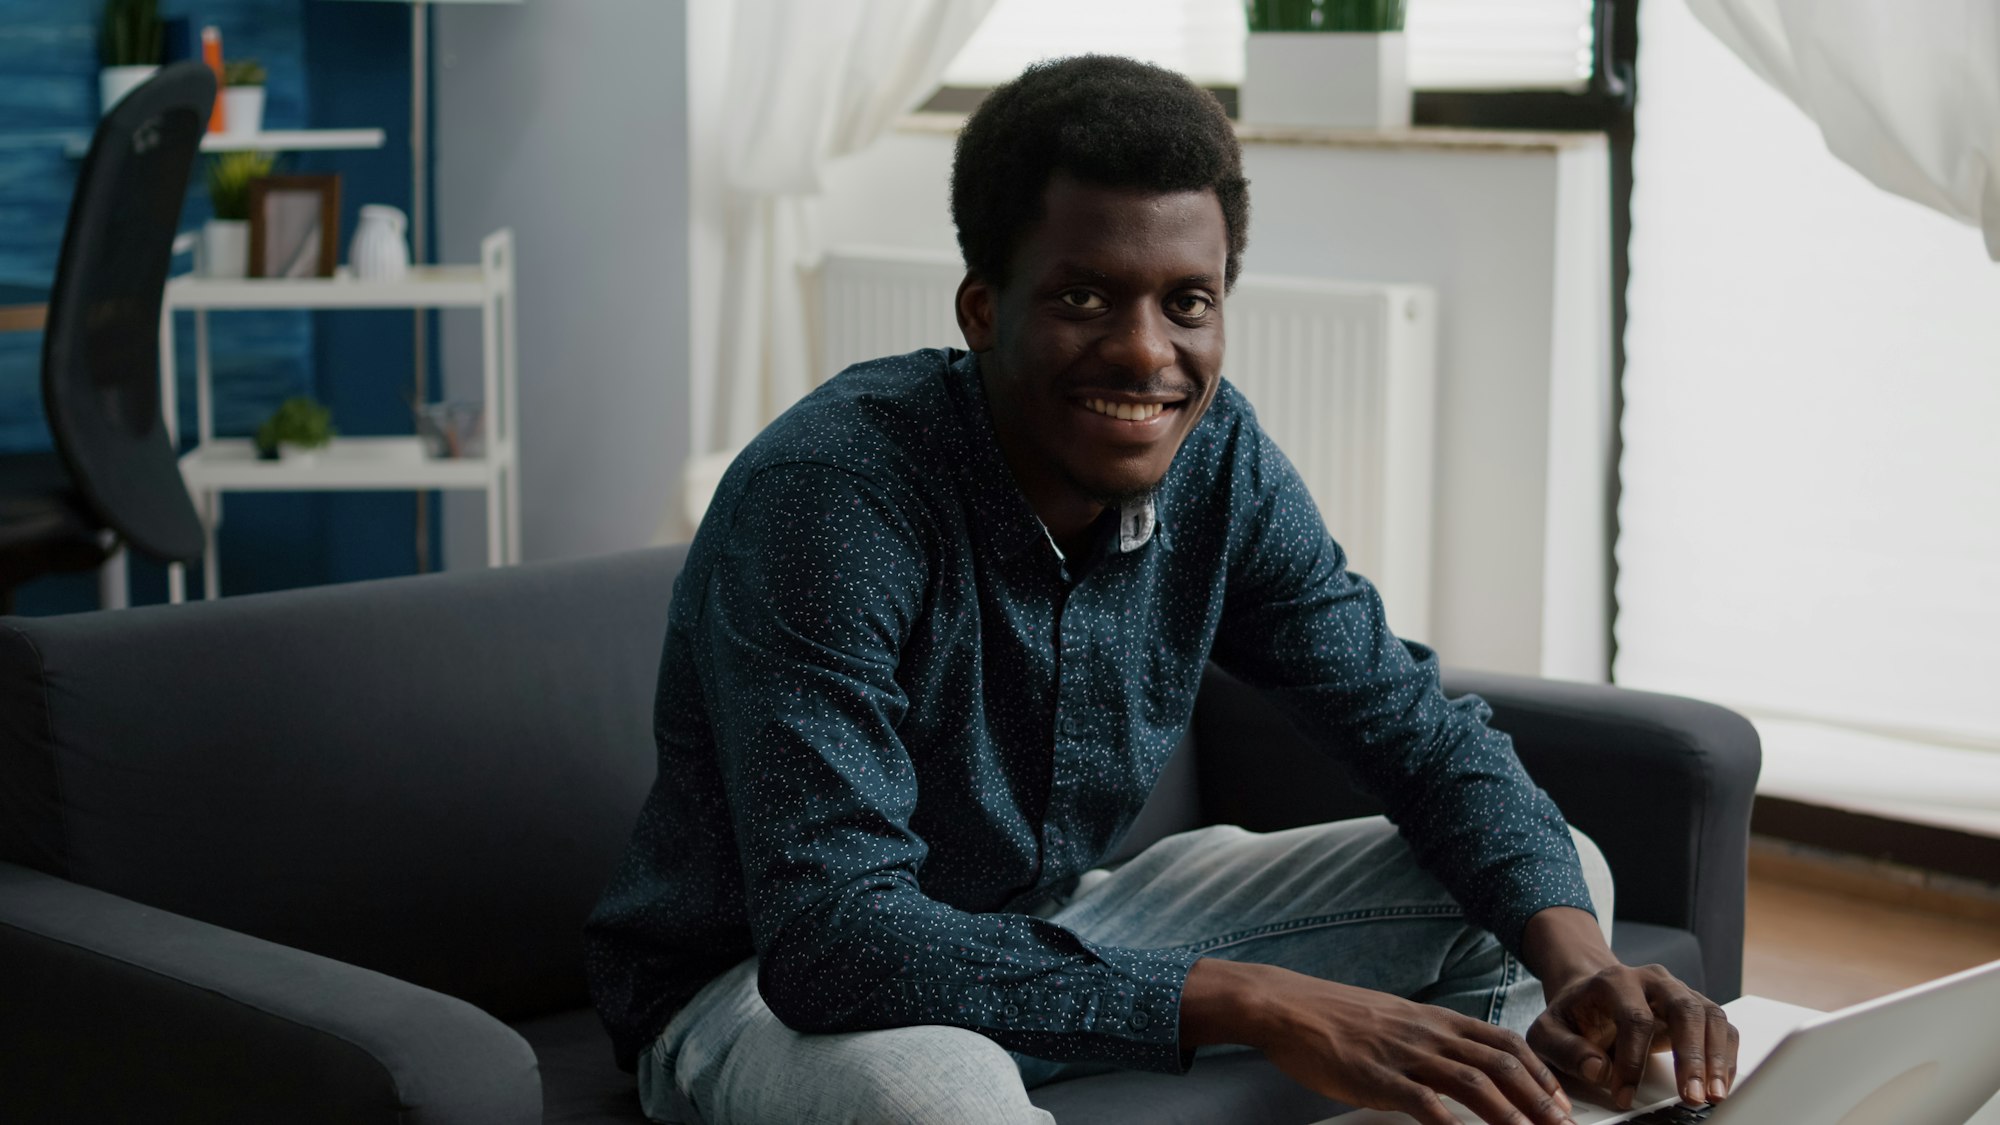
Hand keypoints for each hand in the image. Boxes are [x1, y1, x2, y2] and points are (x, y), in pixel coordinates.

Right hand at [1182, 959, 1577, 1124]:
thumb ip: (1427, 1037)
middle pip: (1499, 1063)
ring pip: (1473, 1083)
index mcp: (1434, 1018)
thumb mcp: (1392, 1018)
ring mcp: (1404, 1055)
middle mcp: (1428, 1033)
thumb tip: (1456, 1061)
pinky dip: (1451, 1124)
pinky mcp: (1377, 1077)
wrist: (1287, 1006)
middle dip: (1538, 1099)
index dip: (1538, 1072)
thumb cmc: (1335, 1015)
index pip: (1502, 1041)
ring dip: (1509, 1115)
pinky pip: (1424, 1103)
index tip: (1558, 1100)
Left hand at [1527, 962, 1739, 1111]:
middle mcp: (1652, 980)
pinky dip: (1725, 1056)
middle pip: (1684, 1009)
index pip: (1634, 1017)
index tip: (1625, 1095)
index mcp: (1614, 980)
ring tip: (1714, 1095)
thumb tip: (1599, 1070)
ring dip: (1716, 1058)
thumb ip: (1565, 1049)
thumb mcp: (1548, 1031)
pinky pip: (1721, 1028)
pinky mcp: (1696, 1008)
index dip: (1633, 1060)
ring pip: (1710, 1016)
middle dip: (1691, 1056)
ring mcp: (1678, 991)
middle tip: (1693, 1096)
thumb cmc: (1571, 1015)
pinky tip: (1720, 1084)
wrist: (1588, 994)